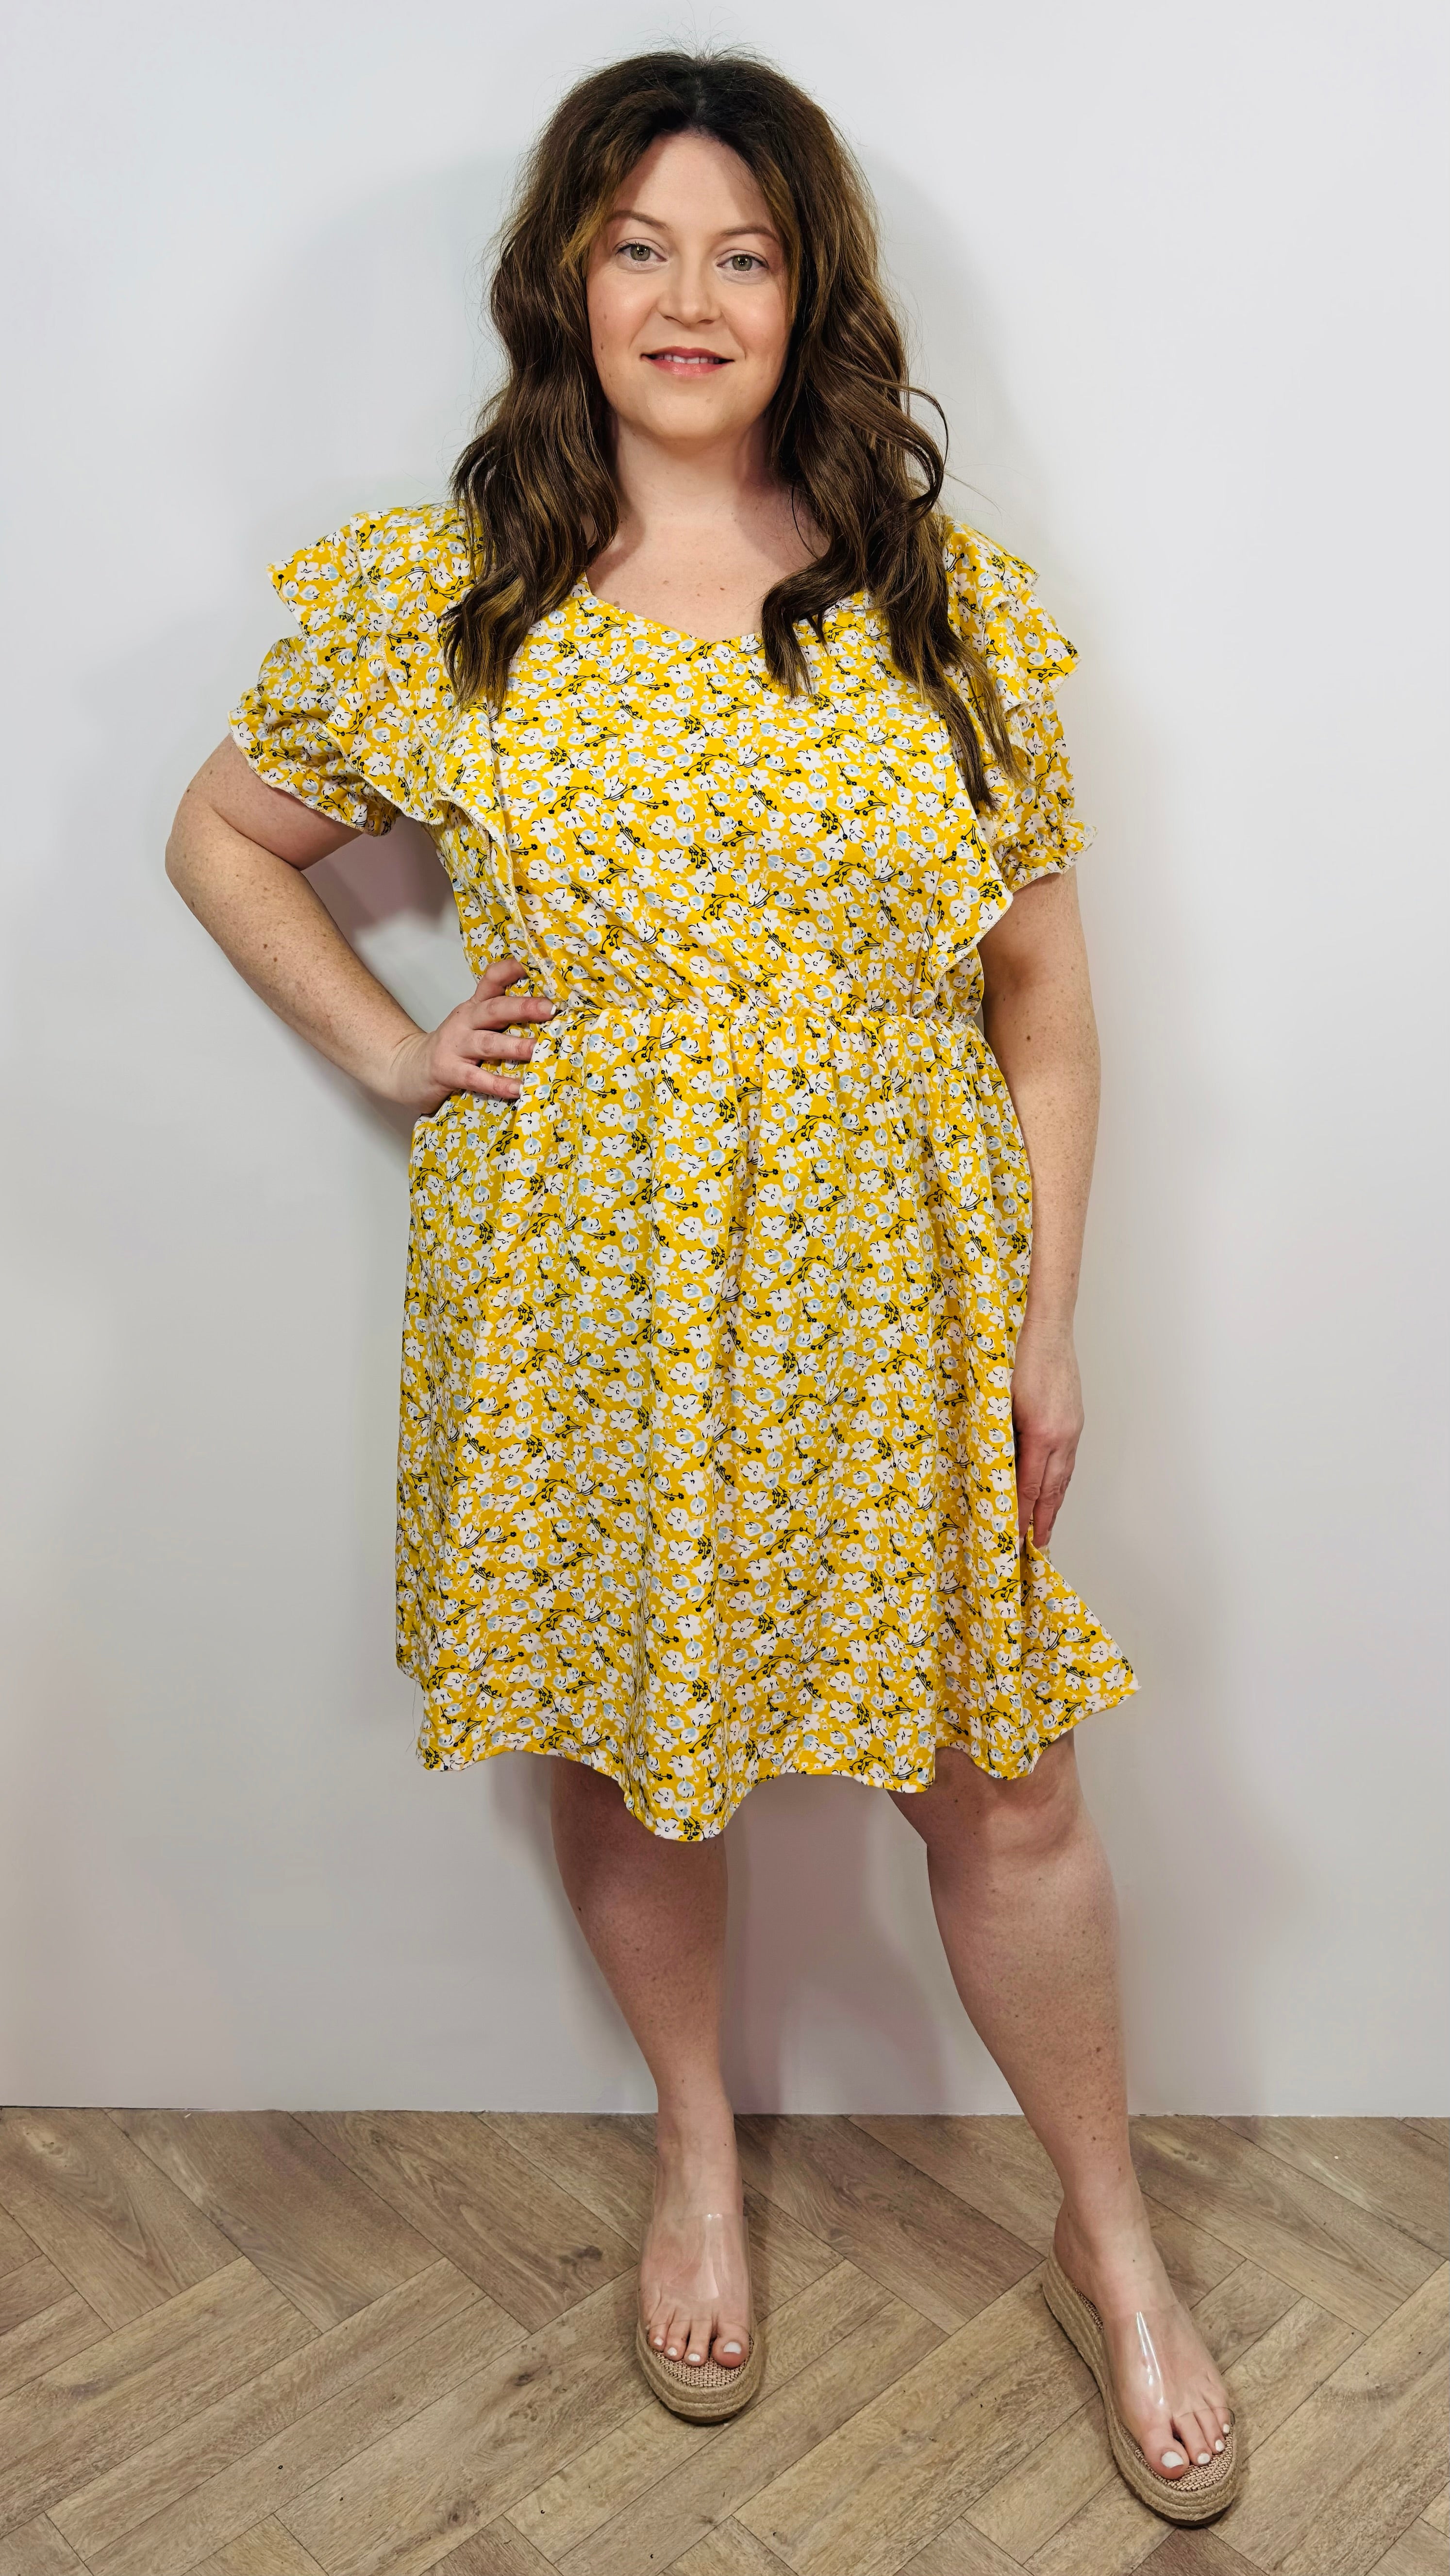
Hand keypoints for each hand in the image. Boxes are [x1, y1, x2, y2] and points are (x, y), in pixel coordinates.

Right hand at [384, 958, 555, 1112]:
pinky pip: (477, 1078)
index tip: (533, 966)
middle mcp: (465, 1022)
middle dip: (522, 1008)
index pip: (491, 980)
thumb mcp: (472, 1022)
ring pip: (487, 1044)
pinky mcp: (449, 1072)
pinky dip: (498, 1084)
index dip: (510, 971)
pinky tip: (518, 1088)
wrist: (408, 1066)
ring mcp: (456, 1047)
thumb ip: (501, 1015)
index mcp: (474, 1007)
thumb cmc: (453, 1046)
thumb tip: (548, 1011)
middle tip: (549, 1009)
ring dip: (514, 1046)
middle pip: (494, 1009)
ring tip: (537, 1049)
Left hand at [1011, 1313, 1083, 1548]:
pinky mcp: (1074, 1421)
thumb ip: (999, 1437)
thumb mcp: (999, 1399)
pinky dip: (1060, 1483)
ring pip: (1063, 1478)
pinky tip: (1054, 1491)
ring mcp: (1072, 1428)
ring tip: (1045, 1529)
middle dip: (1041, 1521)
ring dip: (1053, 1506)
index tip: (1012, 1538)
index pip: (1028, 1486)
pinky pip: (1068, 1462)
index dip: (1020, 1515)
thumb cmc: (1017, 1356)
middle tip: (1034, 1549)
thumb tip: (992, 1470)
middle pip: (1052, 1490)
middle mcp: (1062, 1435)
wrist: (1046, 1327)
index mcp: (1042, 1432)